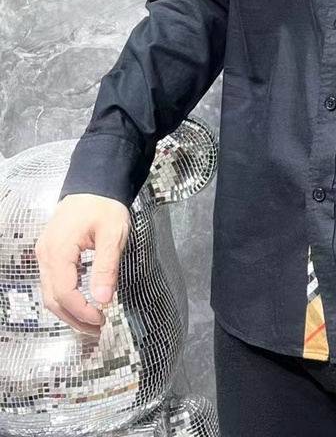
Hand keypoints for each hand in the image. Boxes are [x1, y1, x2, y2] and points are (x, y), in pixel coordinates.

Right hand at [35, 193, 130, 335]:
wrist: (96, 185)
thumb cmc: (105, 206)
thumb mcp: (112, 235)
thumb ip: (106, 267)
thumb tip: (104, 299)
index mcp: (59, 251)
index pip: (64, 292)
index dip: (81, 311)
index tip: (101, 319)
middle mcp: (46, 255)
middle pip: (53, 297)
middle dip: (74, 317)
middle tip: (96, 329)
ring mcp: (46, 254)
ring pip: (51, 292)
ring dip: (69, 310)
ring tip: (91, 321)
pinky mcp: (51, 252)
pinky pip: (53, 281)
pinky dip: (66, 297)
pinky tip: (83, 303)